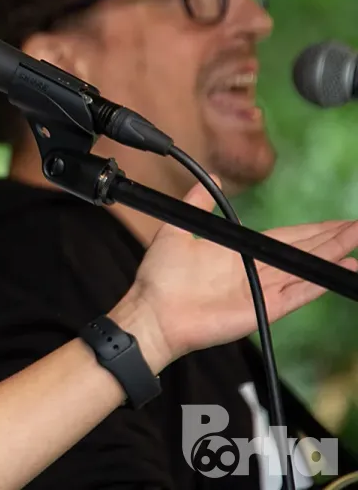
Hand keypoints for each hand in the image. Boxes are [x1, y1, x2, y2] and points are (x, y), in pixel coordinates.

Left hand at [121, 182, 357, 369]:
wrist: (152, 311)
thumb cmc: (160, 278)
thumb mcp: (178, 231)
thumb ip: (198, 205)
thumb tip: (211, 180)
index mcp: (239, 253)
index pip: (286, 237)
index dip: (312, 230)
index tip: (337, 221)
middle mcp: (255, 271)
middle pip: (302, 251)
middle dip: (332, 239)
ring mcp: (262, 291)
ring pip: (305, 269)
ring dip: (332, 257)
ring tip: (357, 244)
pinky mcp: (263, 309)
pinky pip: (297, 294)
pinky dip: (318, 283)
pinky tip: (339, 272)